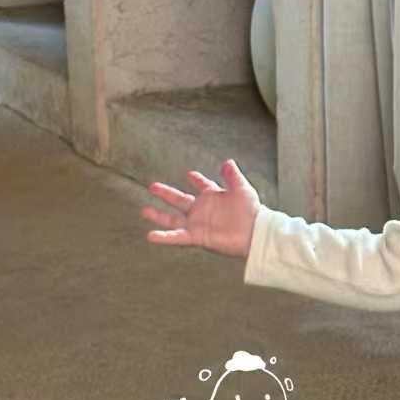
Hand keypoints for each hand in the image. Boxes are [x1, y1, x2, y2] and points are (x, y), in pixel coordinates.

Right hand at [140, 159, 260, 258]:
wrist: (255, 232)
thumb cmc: (252, 211)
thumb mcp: (242, 188)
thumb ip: (232, 176)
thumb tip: (227, 162)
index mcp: (214, 197)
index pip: (203, 186)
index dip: (197, 180)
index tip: (190, 174)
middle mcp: (204, 210)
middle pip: (180, 200)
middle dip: (167, 194)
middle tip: (152, 186)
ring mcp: (199, 224)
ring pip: (174, 219)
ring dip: (159, 215)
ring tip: (144, 210)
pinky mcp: (198, 236)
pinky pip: (177, 237)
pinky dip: (164, 237)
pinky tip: (150, 235)